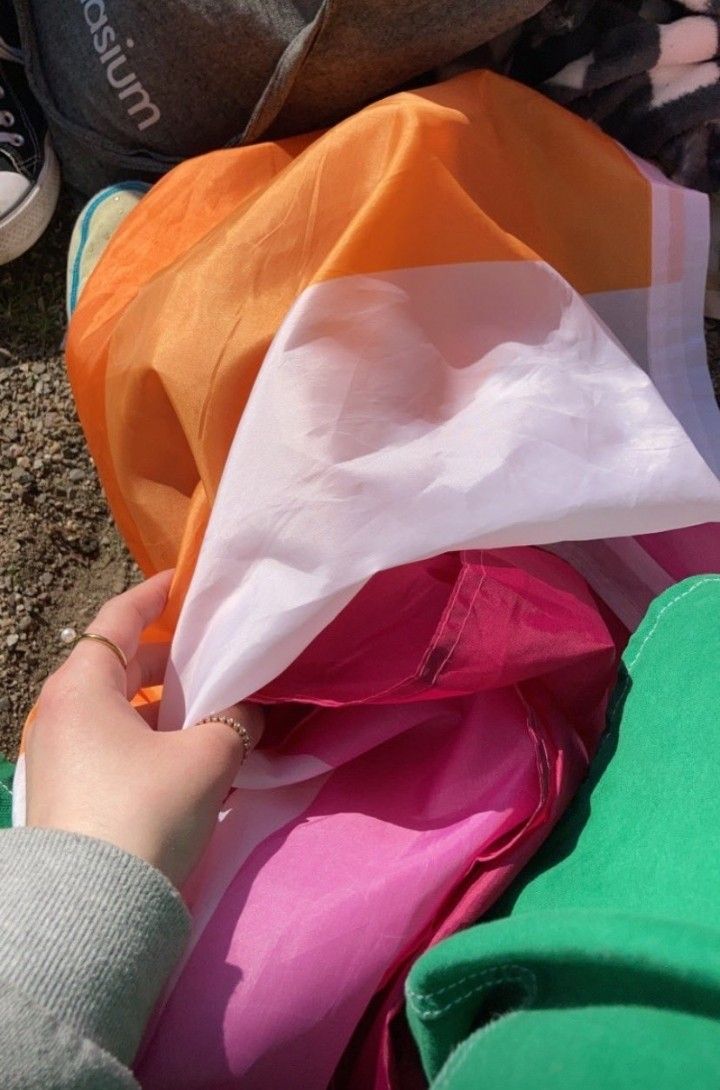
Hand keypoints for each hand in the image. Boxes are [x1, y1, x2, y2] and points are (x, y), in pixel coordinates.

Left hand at [26, 571, 262, 887]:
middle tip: (216, 653)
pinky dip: (149, 736)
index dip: (156, 594)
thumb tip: (248, 713)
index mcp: (82, 685)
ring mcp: (59, 754)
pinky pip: (112, 742)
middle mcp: (61, 712)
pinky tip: (189, 753)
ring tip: (212, 707)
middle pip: (119, 665)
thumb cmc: (145, 809)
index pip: (119, 618)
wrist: (92, 908)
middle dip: (169, 658)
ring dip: (163, 703)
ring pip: (118, 708)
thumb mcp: (207, 757)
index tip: (188, 582)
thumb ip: (236, 721)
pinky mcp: (68, 791)